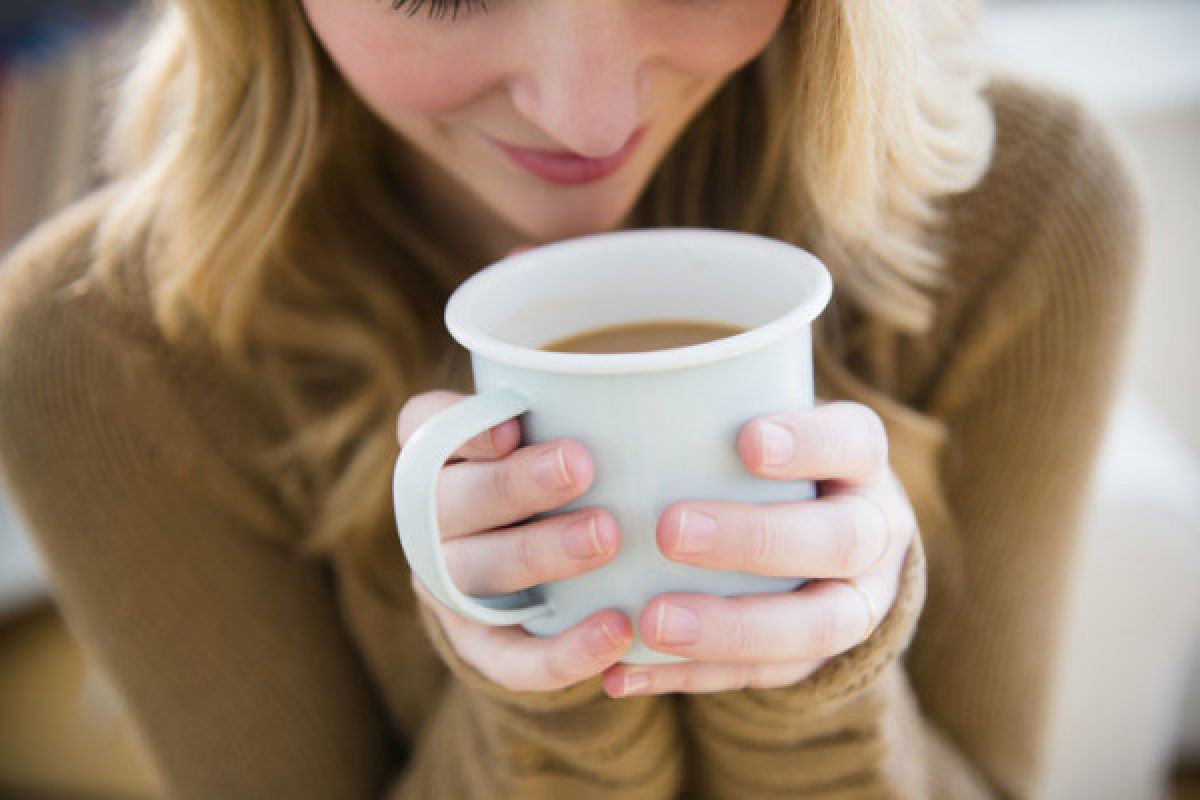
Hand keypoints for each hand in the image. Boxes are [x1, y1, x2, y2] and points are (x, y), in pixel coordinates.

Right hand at [398, 389, 635, 691]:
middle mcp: (431, 518)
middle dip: (515, 484)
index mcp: (442, 453)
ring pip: (476, 572)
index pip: (426, 425)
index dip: (462, 428)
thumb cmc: (562, 477)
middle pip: (453, 500)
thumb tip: (653, 382)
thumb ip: (580, 408)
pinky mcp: (478, 644)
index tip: (512, 423)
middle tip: (581, 466)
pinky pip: (508, 658)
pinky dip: (561, 651)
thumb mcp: (560, 431)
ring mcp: (449, 584)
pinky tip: (617, 630)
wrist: (544, 574)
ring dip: (539, 553)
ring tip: (606, 536)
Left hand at [600, 401, 917, 697]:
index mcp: (861, 462)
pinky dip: (690, 677)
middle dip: (755, 538)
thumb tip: (605, 390)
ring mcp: (855, 604)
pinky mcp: (816, 660)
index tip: (746, 440)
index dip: (809, 443)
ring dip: (729, 627)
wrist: (828, 542)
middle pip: (836, 540)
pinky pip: (761, 678)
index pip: (853, 443)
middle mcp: (874, 534)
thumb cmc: (769, 464)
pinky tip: (626, 671)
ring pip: (812, 627)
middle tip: (671, 530)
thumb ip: (715, 407)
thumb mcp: (767, 421)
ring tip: (652, 621)